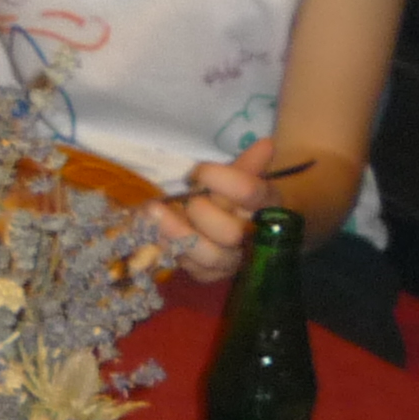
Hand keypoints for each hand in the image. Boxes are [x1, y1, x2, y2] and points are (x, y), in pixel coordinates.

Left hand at [146, 138, 276, 283]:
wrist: (192, 219)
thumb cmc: (216, 194)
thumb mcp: (228, 176)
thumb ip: (245, 165)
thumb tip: (267, 145)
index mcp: (264, 205)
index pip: (254, 195)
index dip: (227, 182)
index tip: (200, 171)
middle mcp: (252, 237)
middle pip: (232, 232)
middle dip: (203, 213)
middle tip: (184, 199)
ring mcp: (231, 260)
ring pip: (211, 256)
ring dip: (178, 232)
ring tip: (153, 211)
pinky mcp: (209, 275)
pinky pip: (190, 267)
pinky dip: (168, 246)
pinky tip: (152, 230)